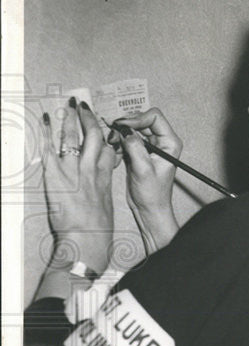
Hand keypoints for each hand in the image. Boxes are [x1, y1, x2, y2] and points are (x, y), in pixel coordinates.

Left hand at [40, 99, 115, 272]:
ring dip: (70, 119)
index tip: (103, 126)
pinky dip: (46, 133)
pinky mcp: (56, 176)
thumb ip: (101, 190)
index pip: (108, 149)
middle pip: (94, 137)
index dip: (106, 135)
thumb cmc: (97, 230)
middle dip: (90, 118)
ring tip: (69, 105)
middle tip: (85, 106)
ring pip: (73, 138)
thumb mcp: (105, 206)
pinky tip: (45, 120)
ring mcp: (73, 171)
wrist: (86, 240)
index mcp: (105, 178)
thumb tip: (98, 186)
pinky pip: (50, 149)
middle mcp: (91, 170)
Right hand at [110, 108, 181, 252]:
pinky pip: (126, 137)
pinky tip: (115, 149)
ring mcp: (149, 145)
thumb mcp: (144, 170)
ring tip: (112, 142)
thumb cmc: (153, 194)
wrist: (149, 208)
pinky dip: (118, 140)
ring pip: (132, 128)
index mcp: (170, 142)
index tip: (122, 126)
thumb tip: (125, 130)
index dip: (137, 118)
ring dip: (120, 132)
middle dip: (126, 124)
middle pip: (141, 119)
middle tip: (113, 133)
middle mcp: (162, 141)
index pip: (155, 116)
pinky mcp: (138, 150)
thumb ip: (136, 147)